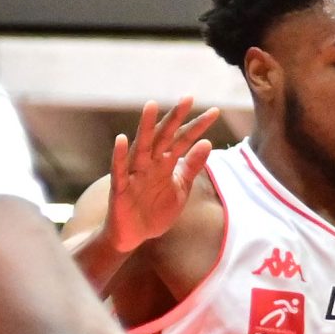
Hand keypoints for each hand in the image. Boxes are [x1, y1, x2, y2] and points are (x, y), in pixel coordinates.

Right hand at [106, 98, 219, 253]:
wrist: (134, 235)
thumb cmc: (156, 209)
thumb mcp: (180, 188)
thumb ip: (192, 167)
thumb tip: (207, 143)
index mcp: (166, 163)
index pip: (184, 140)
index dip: (198, 127)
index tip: (215, 112)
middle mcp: (150, 163)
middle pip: (164, 136)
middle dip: (175, 118)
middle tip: (188, 98)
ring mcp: (135, 174)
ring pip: (141, 146)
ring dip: (145, 127)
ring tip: (151, 106)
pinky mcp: (120, 188)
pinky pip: (119, 170)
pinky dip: (119, 156)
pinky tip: (121, 140)